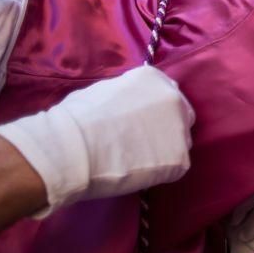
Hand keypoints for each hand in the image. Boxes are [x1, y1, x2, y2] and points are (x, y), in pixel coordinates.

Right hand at [0, 65, 194, 214]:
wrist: (73, 148)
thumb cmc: (77, 118)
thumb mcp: (105, 91)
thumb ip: (127, 97)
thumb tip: (127, 108)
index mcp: (154, 79)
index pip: (165, 95)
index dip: (153, 112)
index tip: (140, 124)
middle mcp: (173, 99)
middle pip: (180, 115)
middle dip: (166, 128)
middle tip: (143, 144)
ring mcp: (179, 129)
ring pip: (179, 142)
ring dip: (164, 151)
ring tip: (136, 161)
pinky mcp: (180, 159)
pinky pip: (174, 168)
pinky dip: (159, 173)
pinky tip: (137, 174)